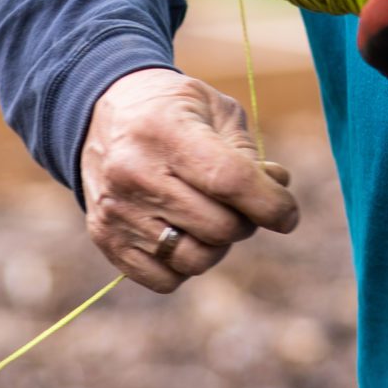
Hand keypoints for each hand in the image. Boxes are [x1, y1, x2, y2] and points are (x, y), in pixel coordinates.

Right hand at [79, 68, 298, 292]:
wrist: (99, 114)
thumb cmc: (172, 109)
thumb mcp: (213, 107)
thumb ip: (247, 151)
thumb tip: (278, 189)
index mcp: (164, 130)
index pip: (229, 180)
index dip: (270, 203)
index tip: (288, 213)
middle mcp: (134, 173)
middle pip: (219, 227)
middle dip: (247, 221)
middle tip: (245, 205)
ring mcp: (117, 210)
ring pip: (195, 259)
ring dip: (218, 246)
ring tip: (214, 217)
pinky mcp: (106, 238)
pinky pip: (165, 280)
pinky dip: (186, 264)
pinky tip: (185, 233)